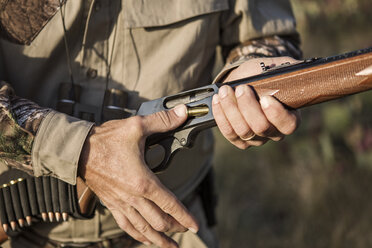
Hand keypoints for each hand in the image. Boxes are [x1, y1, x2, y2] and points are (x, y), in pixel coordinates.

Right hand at [78, 105, 197, 247]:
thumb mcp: (136, 127)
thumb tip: (182, 113)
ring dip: (158, 239)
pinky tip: (143, 239)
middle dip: (175, 227)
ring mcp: (121, 203)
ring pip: (143, 228)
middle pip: (159, 221)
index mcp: (143, 181)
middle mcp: (133, 197)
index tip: (195, 226)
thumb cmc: (105, 140)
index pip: (170, 204)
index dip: (185, 216)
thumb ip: (162, 121)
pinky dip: (137, 234)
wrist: (77, 150)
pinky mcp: (111, 203)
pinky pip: (126, 225)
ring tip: (169, 246)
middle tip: (185, 230)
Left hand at [212, 57, 300, 148]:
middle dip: (248, 107)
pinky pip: (229, 132)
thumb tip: (296, 69)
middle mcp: (273, 132)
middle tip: (241, 89)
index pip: (288, 124)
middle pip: (261, 128)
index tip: (265, 98)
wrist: (243, 81)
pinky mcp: (238, 139)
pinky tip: (218, 100)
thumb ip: (288, 69)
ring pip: (243, 131)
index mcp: (289, 117)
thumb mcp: (276, 67)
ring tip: (225, 91)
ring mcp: (255, 138)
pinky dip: (221, 116)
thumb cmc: (262, 75)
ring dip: (231, 109)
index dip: (277, 114)